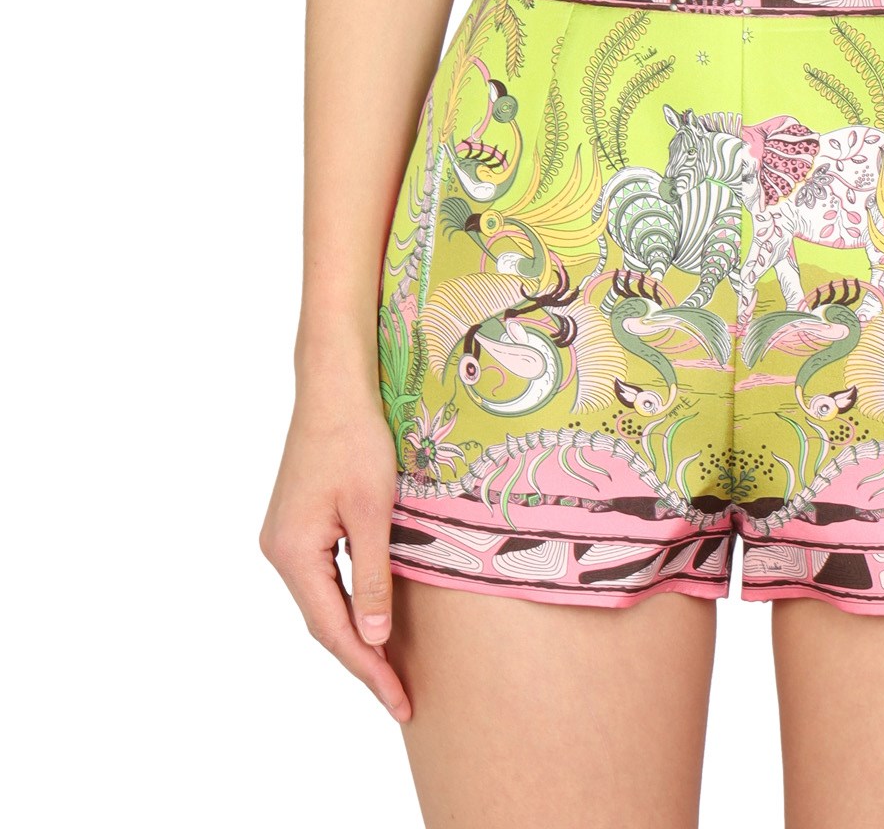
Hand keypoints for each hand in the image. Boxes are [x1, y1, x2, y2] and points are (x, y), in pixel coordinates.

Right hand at [260, 383, 411, 722]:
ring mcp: (285, 537)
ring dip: (355, 632)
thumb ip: (373, 576)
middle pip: (323, 620)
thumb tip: (374, 635)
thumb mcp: (372, 511)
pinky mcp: (298, 523)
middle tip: (400, 696)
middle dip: (363, 659)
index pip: (333, 629)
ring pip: (323, 600)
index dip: (368, 667)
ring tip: (390, 669)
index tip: (398, 700)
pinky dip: (348, 601)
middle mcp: (280, 551)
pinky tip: (373, 616)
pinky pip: (324, 576)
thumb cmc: (357, 439)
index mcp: (293, 552)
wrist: (334, 386)